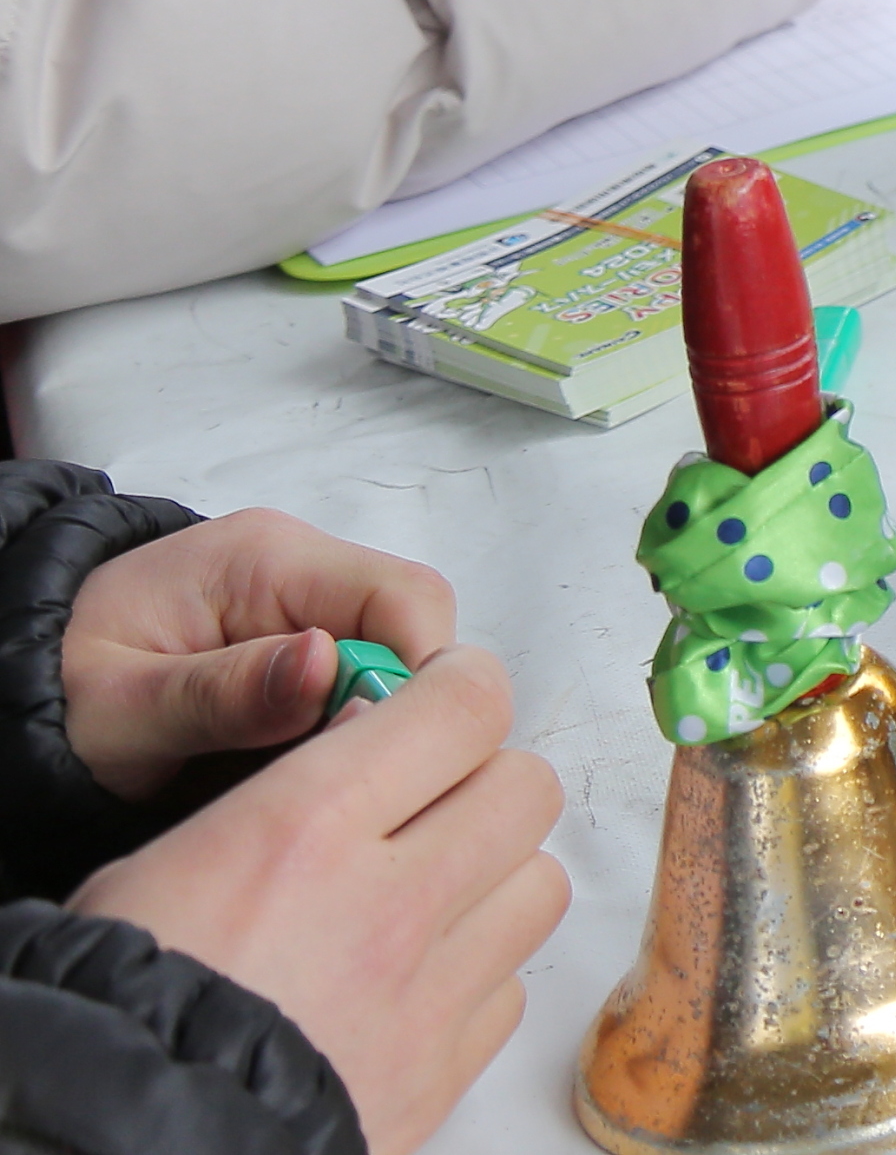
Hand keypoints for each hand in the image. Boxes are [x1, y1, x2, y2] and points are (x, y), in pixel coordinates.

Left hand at [62, 512, 456, 798]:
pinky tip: (292, 766)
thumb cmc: (56, 692)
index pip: (405, 598)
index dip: (415, 676)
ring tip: (298, 777)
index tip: (379, 751)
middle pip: (411, 631)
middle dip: (388, 707)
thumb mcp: (123, 711)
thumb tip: (326, 668)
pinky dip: (341, 729)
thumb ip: (222, 695)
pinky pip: (359, 681)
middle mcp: (299, 567)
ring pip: (394, 660)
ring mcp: (303, 604)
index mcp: (263, 558)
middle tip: (332, 778)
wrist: (12, 687)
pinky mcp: (300, 643)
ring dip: (363, 723)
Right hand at [72, 645, 565, 1154]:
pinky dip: (476, 978)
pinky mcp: (441, 1071)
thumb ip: (287, 791)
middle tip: (434, 801)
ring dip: (497, 878)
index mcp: (309, 826)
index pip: (463, 705)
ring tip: (430, 895)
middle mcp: (390, 900)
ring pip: (539, 885)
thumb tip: (367, 735)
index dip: (460, 689)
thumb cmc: (113, 1002)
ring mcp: (427, 991)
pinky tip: (414, 984)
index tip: (439, 697)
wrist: (116, 1142)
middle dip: (486, 780)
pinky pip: (509, 991)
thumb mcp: (164, 859)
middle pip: (525, 788)